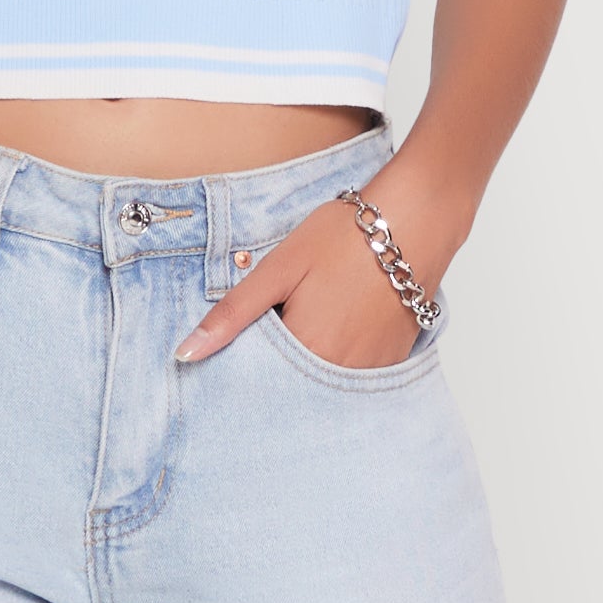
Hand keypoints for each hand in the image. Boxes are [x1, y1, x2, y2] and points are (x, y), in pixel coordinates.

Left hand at [175, 175, 449, 371]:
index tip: (253, 329)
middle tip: (289, 311)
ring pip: (322, 380)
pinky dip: (339, 357)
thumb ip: (232, 315)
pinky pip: (354, 374)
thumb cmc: (344, 236)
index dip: (248, 354)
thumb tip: (185, 355)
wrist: (416, 219)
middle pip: (291, 383)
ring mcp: (371, 369)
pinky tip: (342, 320)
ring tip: (318, 311)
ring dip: (310, 360)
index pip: (258, 377)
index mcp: (305, 351)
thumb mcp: (278, 269)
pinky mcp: (393, 360)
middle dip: (278, 360)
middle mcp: (339, 371)